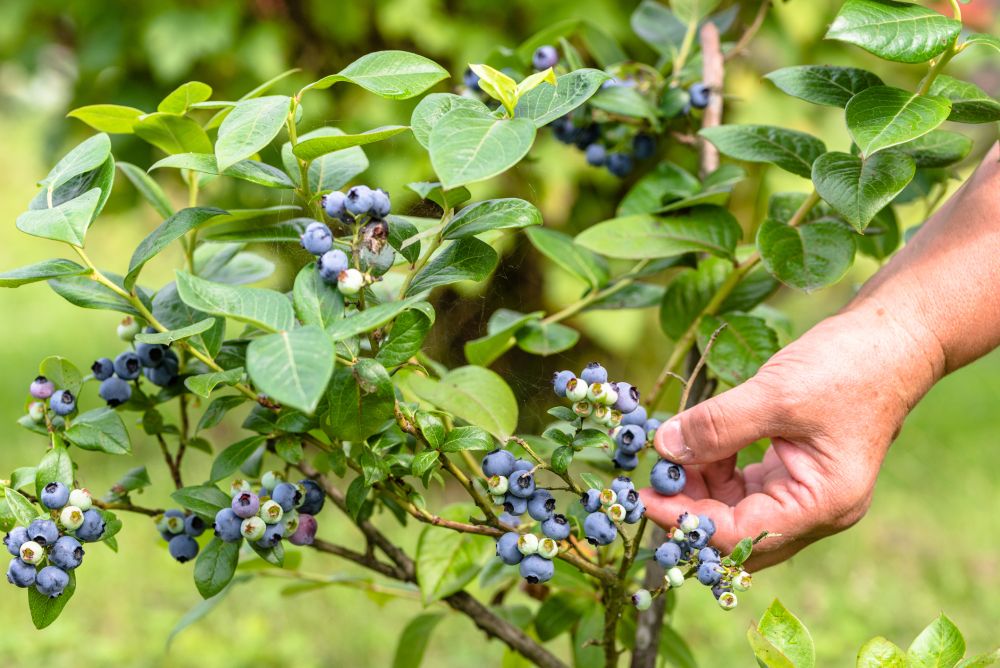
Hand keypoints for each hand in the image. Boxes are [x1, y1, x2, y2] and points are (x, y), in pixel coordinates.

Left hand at [639, 300, 941, 568]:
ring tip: (668, 452)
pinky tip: (695, 441)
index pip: (741, 535)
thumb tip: (662, 448)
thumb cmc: (849, 365)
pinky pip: (744, 483)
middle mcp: (816, 509)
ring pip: (736, 509)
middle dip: (689, 510)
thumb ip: (718, 425)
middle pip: (737, 532)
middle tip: (645, 480)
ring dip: (698, 486)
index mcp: (823, 504)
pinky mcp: (794, 469)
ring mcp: (805, 490)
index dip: (686, 520)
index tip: (642, 498)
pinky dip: (715, 466)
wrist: (895, 336)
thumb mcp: (776, 393)